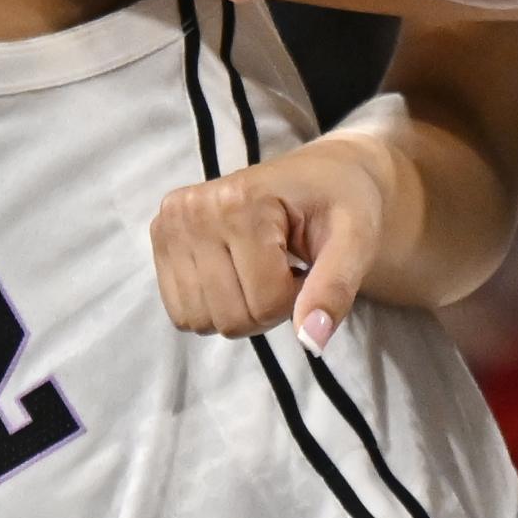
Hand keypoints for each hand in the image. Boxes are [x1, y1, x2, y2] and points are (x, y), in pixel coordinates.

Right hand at [155, 130, 391, 349]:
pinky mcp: (161, 240)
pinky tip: (236, 273)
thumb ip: (335, 289)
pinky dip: (214, 307)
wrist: (319, 175)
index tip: (307, 266)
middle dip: (267, 309)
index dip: (297, 299)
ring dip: (240, 311)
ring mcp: (169, 224)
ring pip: (202, 322)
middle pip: (230, 318)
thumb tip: (311, 343)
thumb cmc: (340, 202)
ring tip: (261, 270)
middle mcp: (193, 210)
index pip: (265, 302)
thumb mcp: (356, 240)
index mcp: (239, 201)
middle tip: (286, 269)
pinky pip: (182, 313)